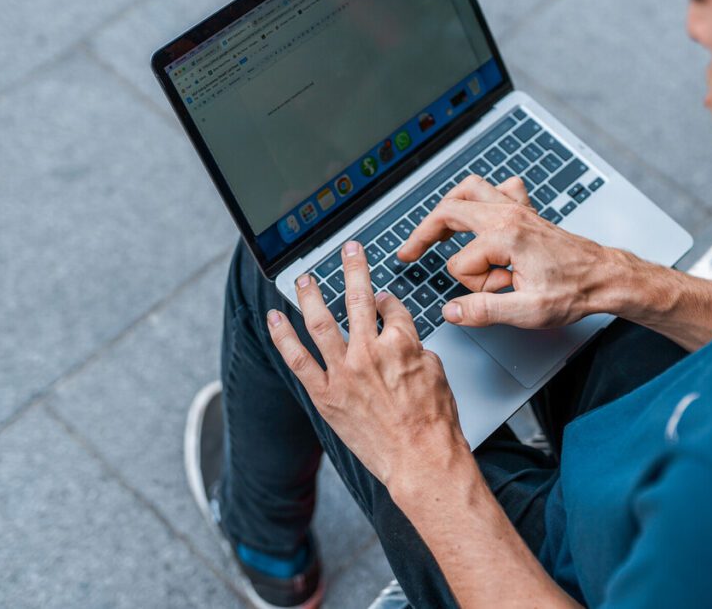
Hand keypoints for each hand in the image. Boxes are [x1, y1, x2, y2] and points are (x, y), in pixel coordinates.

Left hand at [267, 241, 469, 487]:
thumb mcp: (437, 371)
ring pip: (321, 322)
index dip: (388, 300)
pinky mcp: (325, 395)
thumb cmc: (434, 423)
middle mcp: (370, 351)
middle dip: (353, 269)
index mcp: (402, 342)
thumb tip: (401, 333)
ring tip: (305, 279)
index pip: (392, 308)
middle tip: (348, 251)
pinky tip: (274, 319)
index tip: (383, 300)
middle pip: (358, 299)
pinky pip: (297, 360)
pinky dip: (282, 337)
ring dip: (310, 295)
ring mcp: (344, 372)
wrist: (421, 460)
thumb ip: (415, 346)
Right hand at [398, 174, 643, 328]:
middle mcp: (508, 215)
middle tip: (409, 252)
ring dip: (450, 207)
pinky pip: (500, 188)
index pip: (460, 263)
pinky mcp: (527, 211)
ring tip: (438, 229)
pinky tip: (484, 212)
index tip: (497, 293)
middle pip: (449, 211)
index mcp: (505, 237)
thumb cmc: (575, 291)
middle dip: (426, 234)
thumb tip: (451, 311)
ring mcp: (517, 209)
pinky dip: (486, 195)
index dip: (473, 285)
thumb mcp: (527, 311)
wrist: (606, 277)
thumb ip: (483, 311)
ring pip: (469, 189)